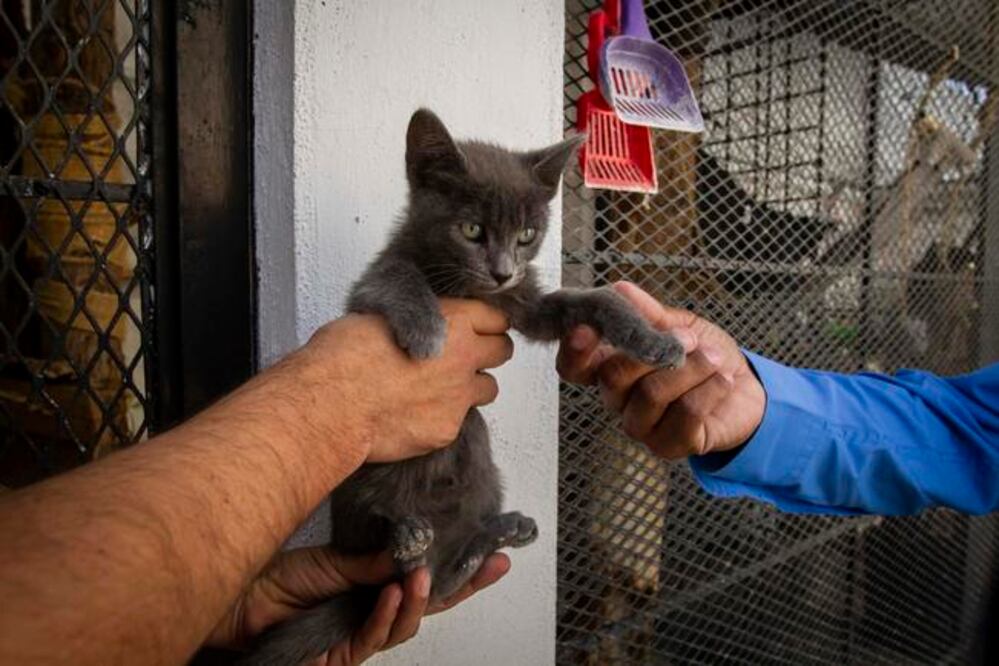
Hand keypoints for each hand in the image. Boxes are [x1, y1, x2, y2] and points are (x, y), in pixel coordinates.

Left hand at [207, 547, 510, 664]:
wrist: (239, 604)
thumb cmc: (278, 581)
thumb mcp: (334, 561)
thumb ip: (372, 561)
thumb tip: (412, 545)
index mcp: (376, 584)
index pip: (426, 577)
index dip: (459, 566)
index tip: (490, 548)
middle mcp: (375, 609)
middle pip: (431, 603)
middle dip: (464, 586)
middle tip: (491, 565)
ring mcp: (362, 632)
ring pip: (408, 622)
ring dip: (420, 599)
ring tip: (425, 576)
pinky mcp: (345, 651)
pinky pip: (375, 635)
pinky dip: (386, 614)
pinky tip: (393, 594)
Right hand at [297, 299, 513, 462]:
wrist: (330, 405)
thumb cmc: (342, 357)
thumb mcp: (378, 317)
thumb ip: (411, 320)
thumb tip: (407, 324)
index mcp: (452, 321)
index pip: (496, 317)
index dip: (485, 321)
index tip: (474, 327)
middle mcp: (464, 357)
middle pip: (503, 350)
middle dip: (487, 353)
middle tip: (464, 357)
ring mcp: (459, 397)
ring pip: (488, 389)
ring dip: (472, 387)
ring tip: (440, 389)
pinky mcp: (447, 430)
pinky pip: (459, 422)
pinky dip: (443, 418)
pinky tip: (415, 415)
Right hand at [556, 282, 764, 458]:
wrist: (746, 389)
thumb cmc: (705, 356)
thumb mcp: (679, 325)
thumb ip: (648, 313)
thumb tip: (619, 289)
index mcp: (609, 368)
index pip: (572, 367)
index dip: (574, 350)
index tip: (587, 328)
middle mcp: (618, 400)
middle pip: (612, 377)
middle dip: (654, 350)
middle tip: (688, 339)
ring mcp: (641, 426)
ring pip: (651, 394)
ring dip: (691, 368)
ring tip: (714, 358)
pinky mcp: (670, 445)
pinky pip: (685, 414)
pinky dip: (710, 389)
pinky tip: (723, 380)